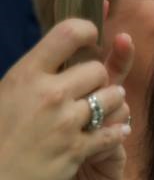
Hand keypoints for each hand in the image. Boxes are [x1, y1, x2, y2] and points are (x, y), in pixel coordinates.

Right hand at [0, 17, 133, 179]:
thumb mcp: (6, 93)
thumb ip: (33, 75)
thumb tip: (58, 57)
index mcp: (26, 74)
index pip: (68, 34)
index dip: (88, 30)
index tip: (93, 36)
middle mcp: (49, 94)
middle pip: (98, 70)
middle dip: (99, 78)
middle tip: (90, 89)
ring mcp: (65, 122)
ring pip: (113, 98)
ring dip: (111, 104)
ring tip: (101, 110)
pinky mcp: (77, 149)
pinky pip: (113, 132)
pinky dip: (116, 133)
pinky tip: (115, 132)